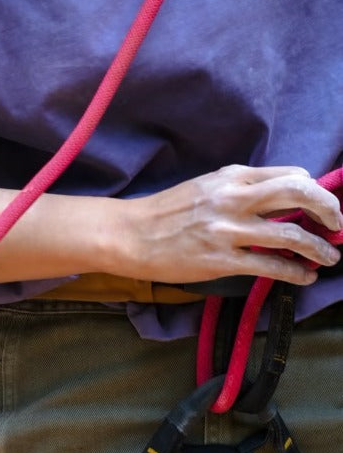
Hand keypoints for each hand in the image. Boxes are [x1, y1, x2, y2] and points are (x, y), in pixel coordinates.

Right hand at [118, 165, 342, 286]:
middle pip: (299, 193)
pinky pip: (269, 266)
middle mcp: (234, 198)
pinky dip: (295, 272)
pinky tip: (305, 277)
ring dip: (319, 247)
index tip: (319, 206)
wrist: (130, 235)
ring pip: (290, 234)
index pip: (289, 175)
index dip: (313, 190)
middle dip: (328, 209)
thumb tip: (274, 198)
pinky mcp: (220, 261)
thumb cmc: (165, 213)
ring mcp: (228, 231)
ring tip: (330, 257)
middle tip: (338, 224)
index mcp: (232, 176)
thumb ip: (239, 188)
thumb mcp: (206, 186)